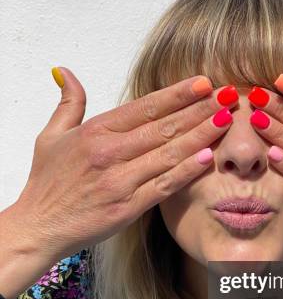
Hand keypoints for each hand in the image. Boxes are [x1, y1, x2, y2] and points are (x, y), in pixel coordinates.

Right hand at [13, 68, 236, 262]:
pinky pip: (163, 186)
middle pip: (163, 126)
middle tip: (228, 96)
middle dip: (199, 110)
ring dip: (200, 135)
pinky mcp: (128, 207)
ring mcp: (120, 181)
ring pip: (168, 153)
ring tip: (226, 120)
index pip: (144, 107)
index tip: (203, 83)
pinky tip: (206, 158)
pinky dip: (185, 172)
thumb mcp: (51, 136)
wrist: (39, 226)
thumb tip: (65, 72)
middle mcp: (109, 153)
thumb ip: (68, 103)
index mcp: (96, 131)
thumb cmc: (47, 182)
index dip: (176, 94)